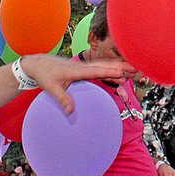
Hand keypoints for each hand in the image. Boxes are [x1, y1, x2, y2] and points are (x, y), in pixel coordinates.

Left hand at [19, 54, 136, 113]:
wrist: (39, 64)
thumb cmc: (45, 75)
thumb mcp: (52, 88)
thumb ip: (62, 99)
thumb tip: (71, 111)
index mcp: (76, 70)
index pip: (96, 70)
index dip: (109, 71)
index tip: (122, 72)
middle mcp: (83, 67)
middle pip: (105, 66)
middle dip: (120, 67)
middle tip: (135, 68)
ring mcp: (84, 67)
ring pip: (104, 66)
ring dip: (118, 67)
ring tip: (133, 70)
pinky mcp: (83, 69)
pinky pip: (100, 69)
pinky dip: (110, 71)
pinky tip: (118, 74)